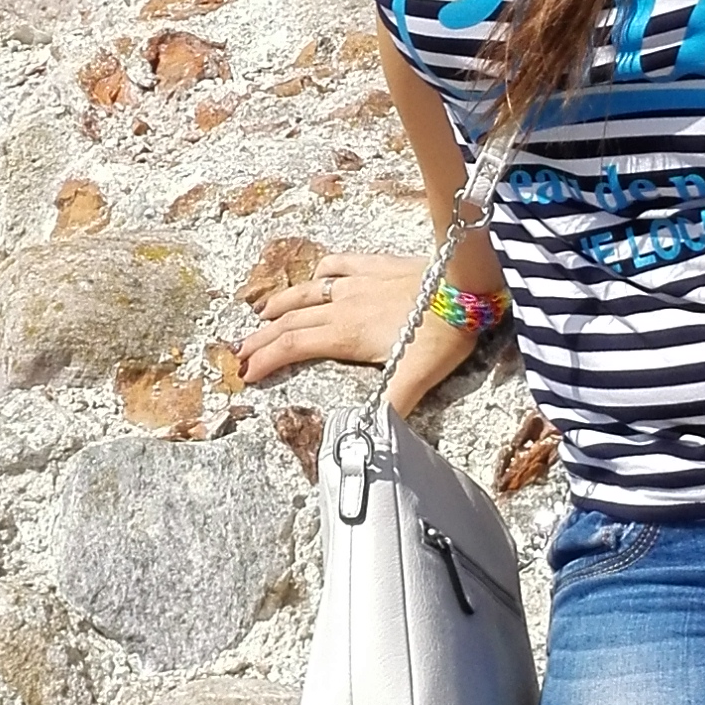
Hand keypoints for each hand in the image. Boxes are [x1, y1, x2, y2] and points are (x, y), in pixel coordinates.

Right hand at [236, 250, 478, 418]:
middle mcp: (342, 306)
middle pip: (290, 323)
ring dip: (280, 305)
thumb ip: (390, 409)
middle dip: (261, 339)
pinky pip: (337, 265)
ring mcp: (357, 283)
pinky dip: (319, 274)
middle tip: (240, 353)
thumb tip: (368, 439)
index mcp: (345, 335)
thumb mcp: (415, 379)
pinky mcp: (375, 265)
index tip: (246, 373)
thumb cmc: (441, 334)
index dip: (266, 360)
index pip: (293, 347)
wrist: (464, 285)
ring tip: (260, 316)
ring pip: (306, 293)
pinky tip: (316, 278)